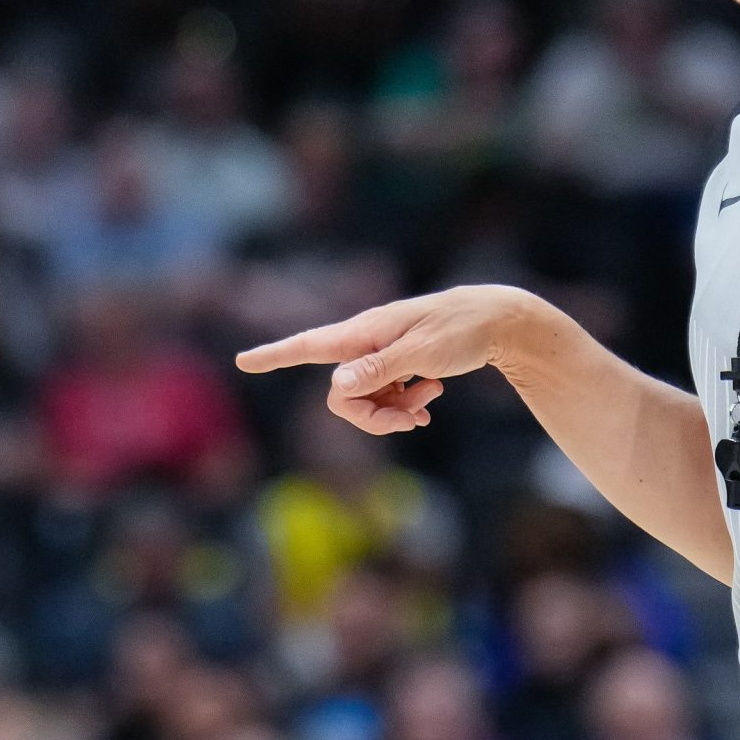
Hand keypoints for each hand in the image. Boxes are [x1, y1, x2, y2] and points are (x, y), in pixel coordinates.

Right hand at [236, 284, 543, 433]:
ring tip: (431, 398)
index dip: (274, 356)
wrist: (496, 321)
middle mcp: (364, 344)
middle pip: (342, 394)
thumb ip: (379, 369)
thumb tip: (337, 386)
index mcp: (363, 333)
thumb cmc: (460, 329)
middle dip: (373, 416)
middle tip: (413, 419)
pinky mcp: (396, 366)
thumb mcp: (423, 352)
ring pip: (366, 400)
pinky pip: (386, 397)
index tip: (243, 361)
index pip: (308, 345)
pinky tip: (430, 399)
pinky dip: (406, 405)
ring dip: (396, 410)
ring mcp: (380, 356)